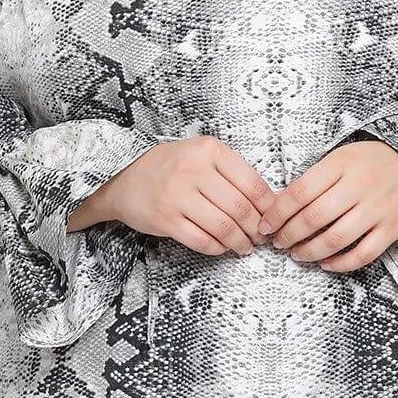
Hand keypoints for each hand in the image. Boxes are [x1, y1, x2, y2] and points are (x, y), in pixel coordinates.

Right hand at [68, 135, 276, 256]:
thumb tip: (268, 202)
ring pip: (223, 227)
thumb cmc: (170, 167)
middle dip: (256, 229)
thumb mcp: (200, 155)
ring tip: (244, 247)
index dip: (268, 207)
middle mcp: (193, 169)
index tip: (272, 218)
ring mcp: (177, 195)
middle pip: (240, 208)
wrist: (125, 182)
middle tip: (260, 238)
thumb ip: (231, 172)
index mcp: (208, 150)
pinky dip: (217, 248)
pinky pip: (202, 240)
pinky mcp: (165, 219)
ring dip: (239, 242)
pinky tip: (221, 247)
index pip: (252, 183)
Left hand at [255, 139, 397, 271]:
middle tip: (278, 243)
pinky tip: (326, 264)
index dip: (277, 213)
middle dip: (289, 235)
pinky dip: (341, 263)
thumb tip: (283, 204)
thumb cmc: (376, 162)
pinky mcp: (393, 229)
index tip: (264, 226)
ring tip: (297, 255)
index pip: (300, 192)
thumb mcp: (344, 156)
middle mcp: (358, 186)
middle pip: (314, 218)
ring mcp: (377, 209)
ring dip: (310, 251)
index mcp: (341, 164)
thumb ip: (319, 177)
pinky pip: (363, 254)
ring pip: (336, 239)